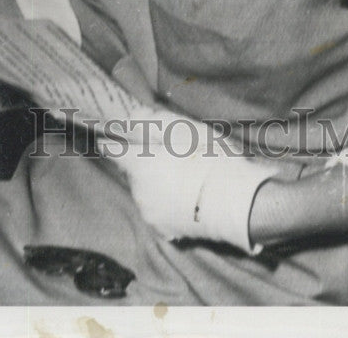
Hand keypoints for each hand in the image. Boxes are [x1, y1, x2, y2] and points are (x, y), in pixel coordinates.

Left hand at [103, 107, 300, 252]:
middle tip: (168, 154)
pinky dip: (166, 203)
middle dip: (143, 162)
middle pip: (132, 171)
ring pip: (145, 191)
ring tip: (183, 176)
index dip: (112, 140)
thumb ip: (152, 120)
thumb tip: (132, 116)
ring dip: (155, 183)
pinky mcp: (164, 231)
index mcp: (138, 164)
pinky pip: (158, 210)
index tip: (111, 135)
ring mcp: (149, 214)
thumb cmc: (209, 159)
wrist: (236, 202)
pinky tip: (186, 195)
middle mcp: (137, 191)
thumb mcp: (184, 128)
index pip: (111, 149)